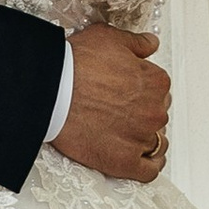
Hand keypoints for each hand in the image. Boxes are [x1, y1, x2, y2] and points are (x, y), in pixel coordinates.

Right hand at [54, 25, 171, 184]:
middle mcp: (154, 111)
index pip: (159, 89)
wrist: (49, 90)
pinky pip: (149, 170)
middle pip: (157, 115)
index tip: (126, 91)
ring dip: (145, 138)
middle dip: (142, 113)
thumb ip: (137, 43)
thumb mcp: (109, 38)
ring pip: (156, 142)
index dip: (141, 90)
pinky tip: (141, 160)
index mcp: (155, 82)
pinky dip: (149, 165)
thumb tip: (151, 44)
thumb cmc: (75, 63)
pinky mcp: (125, 162)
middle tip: (119, 111)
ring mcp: (141, 138)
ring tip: (125, 134)